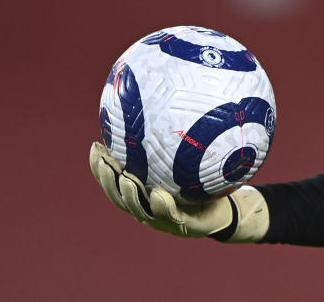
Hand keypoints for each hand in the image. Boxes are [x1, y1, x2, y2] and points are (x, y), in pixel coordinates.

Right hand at [89, 142, 266, 239]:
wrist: (227, 207)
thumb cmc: (205, 180)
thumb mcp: (190, 157)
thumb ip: (177, 137)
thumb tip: (172, 98)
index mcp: (144, 191)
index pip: (116, 178)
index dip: (101, 166)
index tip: (96, 146)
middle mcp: (148, 206)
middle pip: (120, 195)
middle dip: (108, 180)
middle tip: (104, 161)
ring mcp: (164, 219)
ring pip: (140, 209)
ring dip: (130, 195)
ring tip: (126, 178)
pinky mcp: (184, 226)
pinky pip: (171, 216)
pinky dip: (162, 206)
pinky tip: (158, 194)